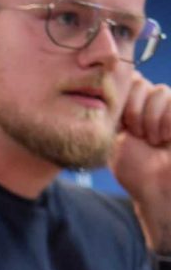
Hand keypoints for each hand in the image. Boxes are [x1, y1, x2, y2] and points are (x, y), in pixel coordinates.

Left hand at [110, 73, 170, 251]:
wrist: (157, 187)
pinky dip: (167, 121)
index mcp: (129, 109)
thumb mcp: (113, 138)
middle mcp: (150, 105)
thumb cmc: (134, 169)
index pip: (124, 82)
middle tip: (137, 135)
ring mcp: (170, 109)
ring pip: (159, 91)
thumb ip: (112, 113)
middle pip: (139, 82)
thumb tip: (105, 87)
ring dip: (151, 119)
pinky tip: (167, 139)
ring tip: (153, 140)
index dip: (121, 101)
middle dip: (134, 110)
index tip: (121, 126)